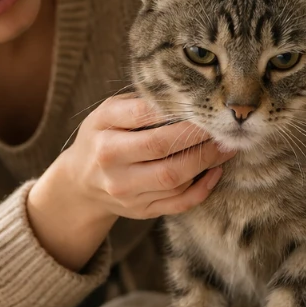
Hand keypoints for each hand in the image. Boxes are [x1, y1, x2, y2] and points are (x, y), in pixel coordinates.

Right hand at [53, 93, 234, 222]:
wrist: (80, 182)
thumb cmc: (103, 137)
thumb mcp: (108, 113)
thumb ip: (140, 103)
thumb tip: (185, 95)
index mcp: (103, 132)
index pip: (143, 116)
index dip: (177, 111)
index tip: (202, 105)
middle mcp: (111, 164)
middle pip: (162, 150)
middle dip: (198, 137)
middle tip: (222, 127)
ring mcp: (126, 192)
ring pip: (174, 179)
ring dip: (207, 162)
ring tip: (225, 146)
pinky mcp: (140, 211)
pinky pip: (178, 203)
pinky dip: (203, 188)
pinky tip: (215, 171)